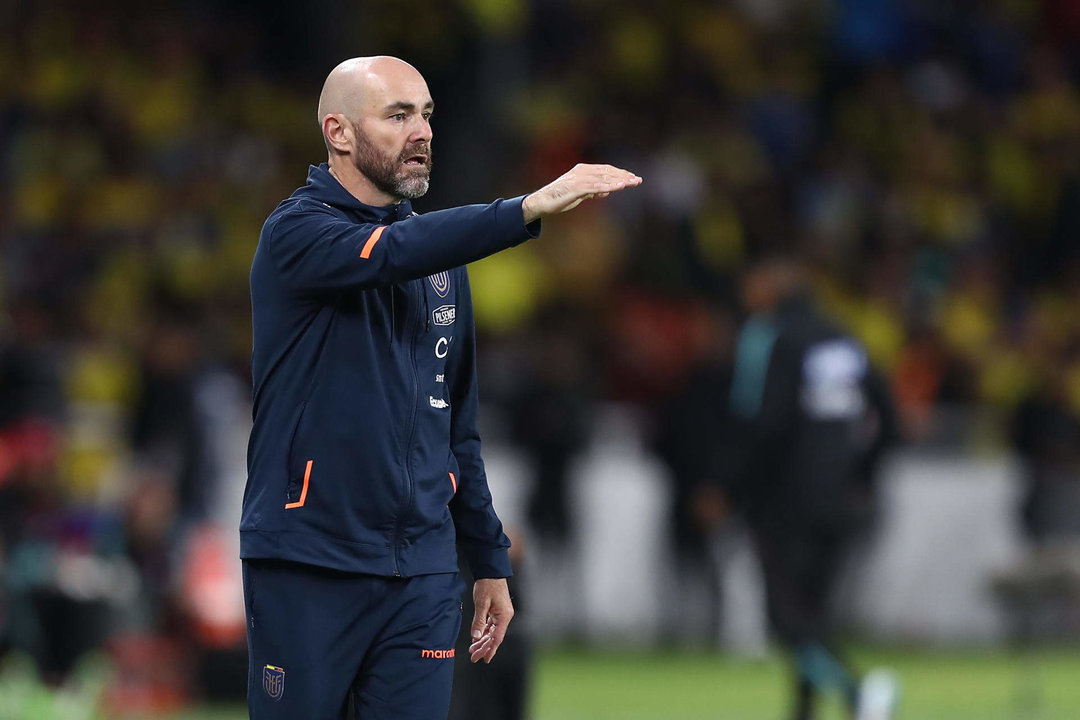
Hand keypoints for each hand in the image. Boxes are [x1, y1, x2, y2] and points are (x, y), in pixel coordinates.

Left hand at [468, 577, 513, 662]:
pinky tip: (477, 637)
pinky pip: (490, 625)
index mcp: (504, 616)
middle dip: (484, 647)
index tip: (484, 659)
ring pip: (492, 632)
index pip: (497, 638)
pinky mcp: (496, 611)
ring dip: (483, 640)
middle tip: (474, 657)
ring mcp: (501, 614)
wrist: (491, 571)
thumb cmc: (488, 585)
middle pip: (494, 637)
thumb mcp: (481, 604)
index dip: (490, 649)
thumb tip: (476, 637)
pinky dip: (484, 632)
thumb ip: (479, 622)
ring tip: (473, 649)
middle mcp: (504, 617)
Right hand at [521, 163, 641, 222]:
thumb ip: (593, 191)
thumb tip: (606, 192)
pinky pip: (596, 187)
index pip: (606, 170)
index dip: (620, 173)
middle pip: (608, 172)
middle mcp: (583, 171)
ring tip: (633, 182)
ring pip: (604, 178)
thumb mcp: (580, 194)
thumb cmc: (560, 197)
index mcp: (583, 170)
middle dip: (624, 176)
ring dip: (620, 180)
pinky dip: (609, 186)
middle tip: (638, 180)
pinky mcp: (577, 187)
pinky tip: (619, 187)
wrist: (543, 201)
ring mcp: (580, 178)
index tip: (633, 178)